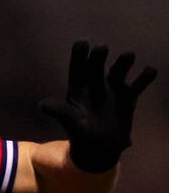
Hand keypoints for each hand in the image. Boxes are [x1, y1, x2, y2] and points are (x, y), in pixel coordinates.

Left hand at [39, 41, 156, 173]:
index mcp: (78, 90)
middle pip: (97, 68)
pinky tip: (150, 71)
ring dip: (123, 63)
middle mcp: (95, 85)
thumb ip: (60, 112)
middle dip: (98, 58)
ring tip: (129, 54)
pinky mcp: (128, 97)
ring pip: (118, 72)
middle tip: (101, 48)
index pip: (77, 71)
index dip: (79, 57)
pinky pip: (138, 85)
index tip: (81, 43)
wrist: (101, 149)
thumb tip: (42, 104)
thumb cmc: (81, 135)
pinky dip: (144, 78)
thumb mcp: (71, 123)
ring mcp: (113, 89)